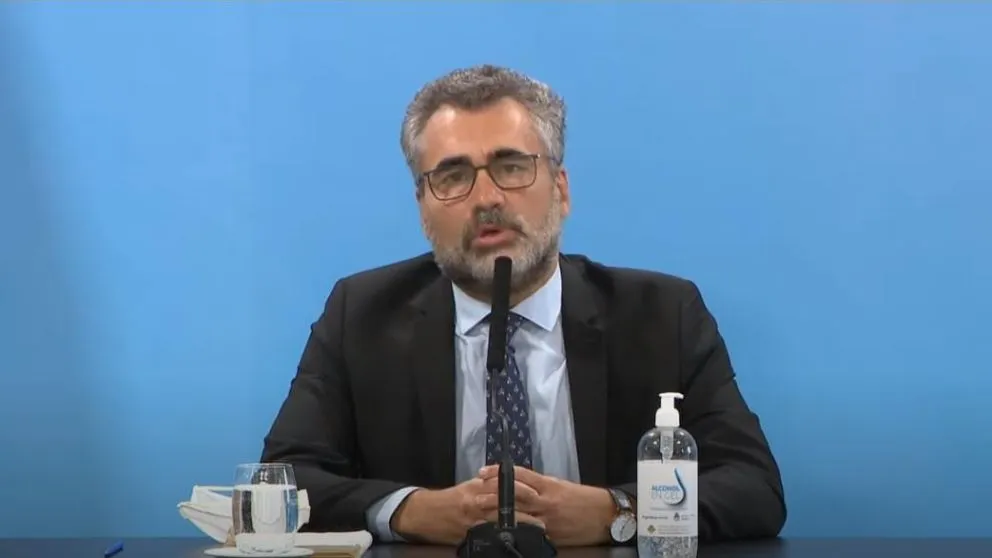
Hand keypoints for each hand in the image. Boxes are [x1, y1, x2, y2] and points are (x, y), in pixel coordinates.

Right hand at [391, 477, 545, 545]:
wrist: (429, 513)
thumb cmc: (453, 498)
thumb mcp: (471, 486)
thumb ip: (489, 485)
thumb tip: (511, 482)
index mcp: (478, 487)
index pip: (503, 486)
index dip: (520, 490)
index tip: (537, 495)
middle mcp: (476, 502)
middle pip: (504, 506)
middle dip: (524, 513)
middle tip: (543, 520)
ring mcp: (473, 520)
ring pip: (499, 522)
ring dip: (519, 527)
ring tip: (536, 532)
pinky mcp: (470, 533)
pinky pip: (489, 535)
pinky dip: (503, 537)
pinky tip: (515, 541)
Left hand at [478, 465, 615, 546]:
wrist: (604, 516)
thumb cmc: (583, 499)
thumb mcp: (561, 486)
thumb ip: (540, 485)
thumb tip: (519, 483)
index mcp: (549, 485)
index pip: (519, 475)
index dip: (500, 472)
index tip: (484, 471)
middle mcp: (546, 501)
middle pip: (515, 494)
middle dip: (493, 492)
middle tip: (475, 490)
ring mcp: (547, 519)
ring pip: (518, 513)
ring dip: (497, 510)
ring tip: (480, 508)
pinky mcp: (550, 535)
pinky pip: (529, 531)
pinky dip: (514, 528)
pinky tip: (501, 528)